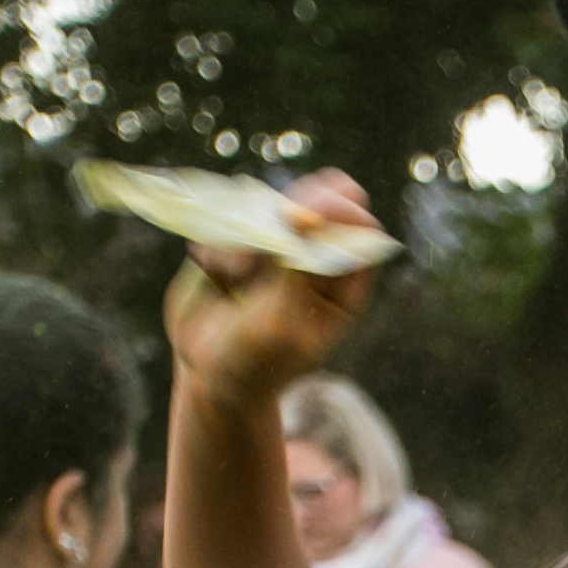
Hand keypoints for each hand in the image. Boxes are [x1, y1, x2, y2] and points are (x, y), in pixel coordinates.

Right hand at [164, 169, 381, 413]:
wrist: (206, 372)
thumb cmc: (255, 362)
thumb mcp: (281, 327)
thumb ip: (297, 275)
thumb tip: (305, 220)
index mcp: (344, 284)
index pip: (361, 229)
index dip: (339, 212)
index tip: (304, 217)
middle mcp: (317, 256)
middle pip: (326, 195)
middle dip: (294, 206)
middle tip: (270, 229)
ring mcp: (280, 243)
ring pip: (275, 202)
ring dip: (252, 230)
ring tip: (237, 275)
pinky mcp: (240, 238)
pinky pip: (231, 217)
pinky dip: (222, 242)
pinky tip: (218, 278)